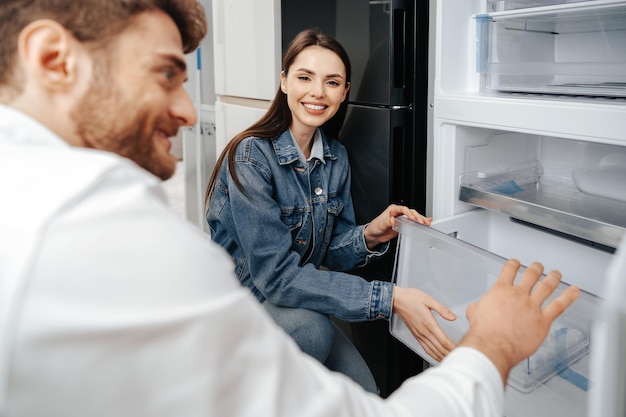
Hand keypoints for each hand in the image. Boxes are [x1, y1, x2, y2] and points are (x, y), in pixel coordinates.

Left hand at [364, 204, 431, 249]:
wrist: (374, 235)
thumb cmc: (375, 227)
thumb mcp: (380, 224)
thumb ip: (388, 222)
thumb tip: (393, 220)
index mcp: (393, 209)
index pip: (403, 209)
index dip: (409, 213)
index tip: (412, 218)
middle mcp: (398, 213)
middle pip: (411, 212)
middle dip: (417, 217)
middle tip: (422, 222)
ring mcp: (402, 219)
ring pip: (414, 217)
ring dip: (420, 220)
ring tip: (427, 223)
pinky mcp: (404, 225)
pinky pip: (413, 223)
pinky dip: (419, 222)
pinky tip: (426, 222)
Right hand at [393, 286, 456, 360]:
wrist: (396, 300)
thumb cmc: (410, 298)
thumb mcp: (428, 299)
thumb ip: (442, 309)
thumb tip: (453, 317)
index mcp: (428, 323)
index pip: (443, 340)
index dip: (453, 347)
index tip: (462, 349)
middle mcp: (423, 331)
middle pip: (439, 348)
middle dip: (450, 354)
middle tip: (461, 356)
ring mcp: (419, 335)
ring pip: (432, 351)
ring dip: (442, 356)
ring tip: (452, 359)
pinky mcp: (416, 335)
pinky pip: (426, 349)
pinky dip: (433, 355)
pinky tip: (438, 356)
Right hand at [459, 259, 579, 384]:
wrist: (493, 346)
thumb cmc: (484, 332)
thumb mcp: (474, 313)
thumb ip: (479, 306)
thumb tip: (478, 308)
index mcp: (501, 291)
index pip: (509, 270)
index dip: (513, 264)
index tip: (516, 263)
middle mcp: (518, 295)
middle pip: (531, 275)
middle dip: (536, 268)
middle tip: (538, 266)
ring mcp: (532, 306)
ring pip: (546, 286)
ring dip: (553, 278)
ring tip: (556, 274)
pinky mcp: (543, 320)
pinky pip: (559, 305)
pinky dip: (569, 297)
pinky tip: (574, 292)